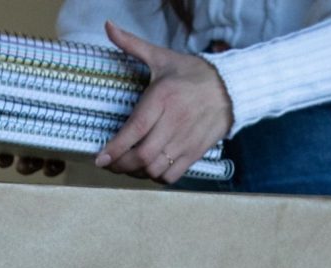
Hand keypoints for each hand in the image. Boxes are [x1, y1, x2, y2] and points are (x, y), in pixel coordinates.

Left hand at [96, 21, 232, 183]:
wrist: (231, 87)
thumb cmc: (191, 73)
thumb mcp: (162, 57)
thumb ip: (132, 45)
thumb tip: (108, 26)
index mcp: (163, 97)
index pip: (136, 129)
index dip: (116, 148)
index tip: (100, 158)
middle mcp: (174, 121)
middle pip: (143, 155)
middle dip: (121, 165)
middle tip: (110, 163)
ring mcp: (186, 139)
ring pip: (156, 169)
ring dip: (137, 173)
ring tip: (127, 167)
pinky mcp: (196, 152)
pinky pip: (173, 175)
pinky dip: (157, 178)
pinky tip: (150, 169)